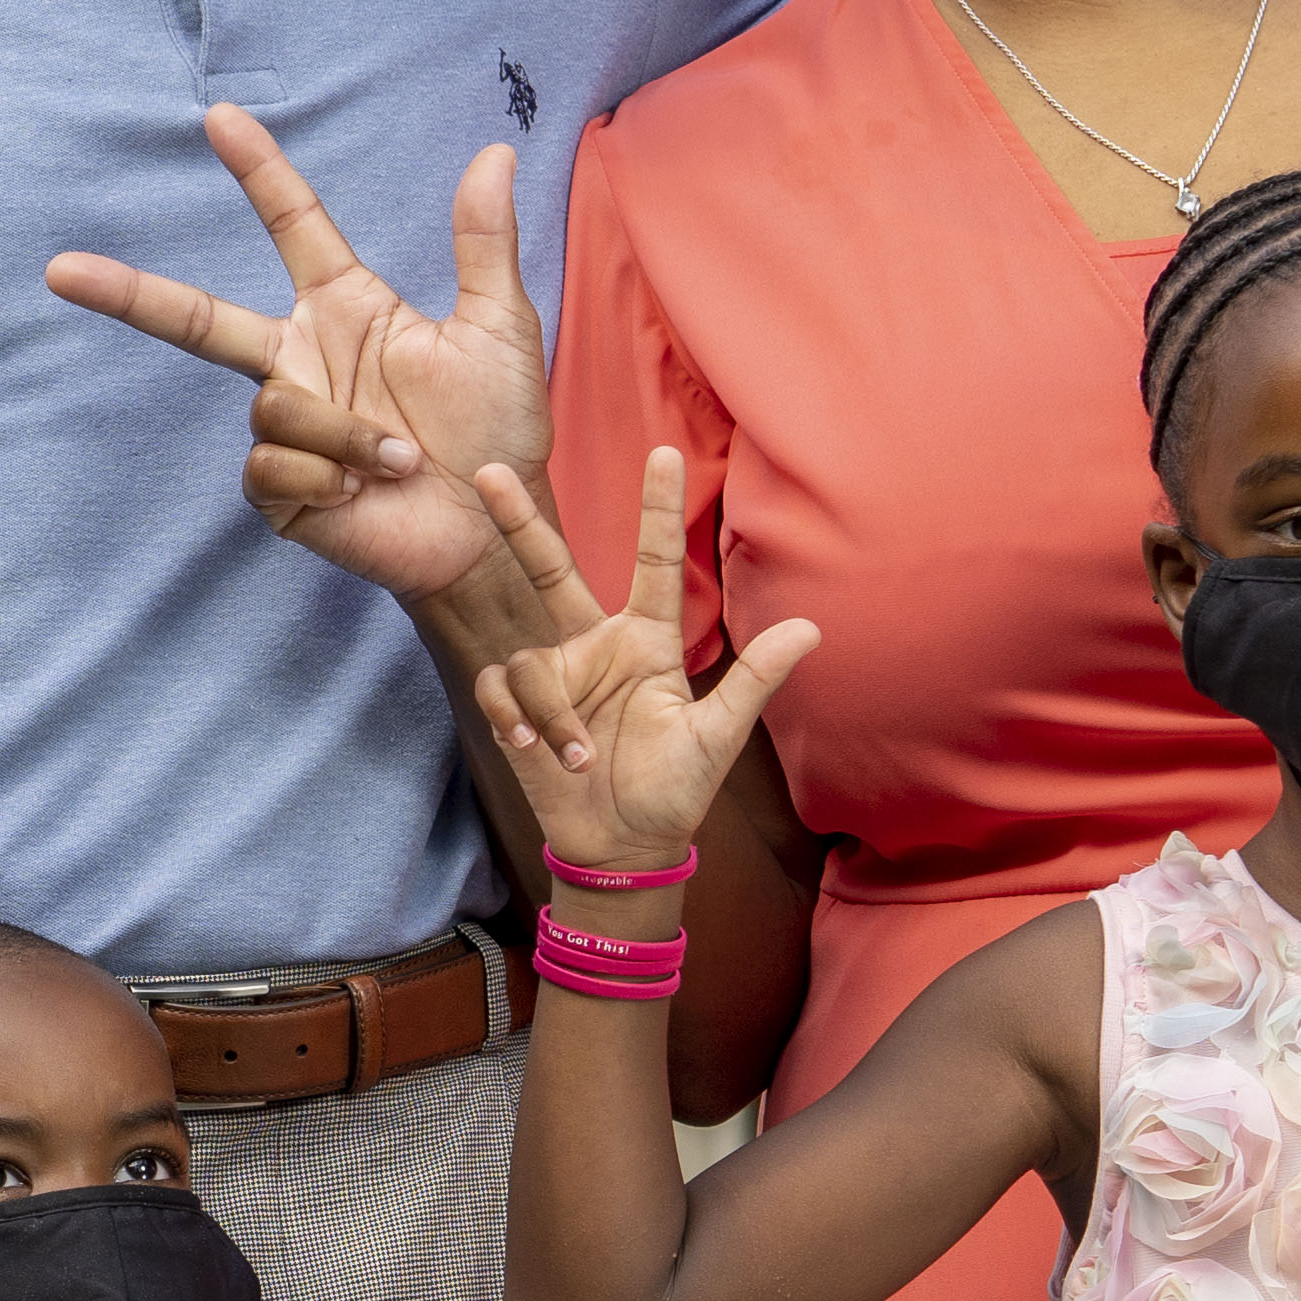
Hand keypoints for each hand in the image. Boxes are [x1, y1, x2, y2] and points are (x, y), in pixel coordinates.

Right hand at [50, 109, 567, 643]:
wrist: (494, 532)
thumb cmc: (501, 434)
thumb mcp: (500, 330)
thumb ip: (483, 245)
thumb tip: (493, 154)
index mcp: (346, 311)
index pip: (290, 226)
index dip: (257, 172)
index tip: (221, 117)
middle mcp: (302, 361)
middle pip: (196, 317)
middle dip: (126, 293)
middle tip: (59, 270)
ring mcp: (287, 427)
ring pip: (271, 406)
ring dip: (342, 434)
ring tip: (399, 460)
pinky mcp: (279, 492)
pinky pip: (271, 466)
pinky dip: (327, 478)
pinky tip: (362, 493)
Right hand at [473, 444, 817, 887]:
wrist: (622, 848)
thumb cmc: (675, 791)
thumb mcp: (718, 738)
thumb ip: (755, 680)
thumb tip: (811, 629)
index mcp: (649, 642)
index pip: (655, 563)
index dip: (658, 509)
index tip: (663, 452)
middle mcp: (597, 646)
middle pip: (552, 571)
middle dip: (520, 524)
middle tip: (489, 473)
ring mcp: (555, 676)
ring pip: (530, 659)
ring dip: (551, 712)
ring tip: (577, 757)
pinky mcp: (518, 708)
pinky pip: (499, 689)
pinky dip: (517, 718)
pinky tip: (533, 749)